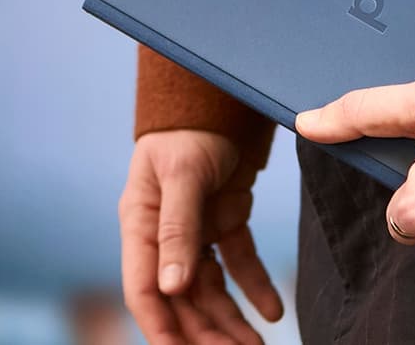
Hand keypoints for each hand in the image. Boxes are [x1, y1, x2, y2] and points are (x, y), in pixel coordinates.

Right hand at [119, 130, 283, 343]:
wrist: (219, 93)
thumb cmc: (190, 128)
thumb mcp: (183, 175)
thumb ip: (177, 229)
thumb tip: (170, 286)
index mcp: (140, 226)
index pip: (145, 291)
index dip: (162, 328)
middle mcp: (164, 235)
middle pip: (181, 299)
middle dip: (205, 334)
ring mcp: (196, 230)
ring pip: (210, 290)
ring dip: (230, 321)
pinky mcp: (226, 220)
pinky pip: (239, 263)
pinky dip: (254, 287)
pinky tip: (273, 312)